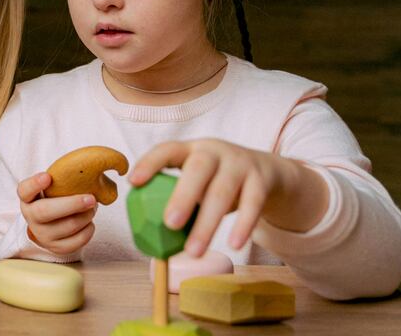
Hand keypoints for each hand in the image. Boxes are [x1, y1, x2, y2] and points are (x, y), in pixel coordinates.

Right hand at [18, 172, 96, 255]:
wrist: (50, 227)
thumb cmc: (54, 200)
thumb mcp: (52, 188)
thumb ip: (62, 178)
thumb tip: (92, 168)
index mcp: (28, 198)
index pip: (24, 190)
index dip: (35, 184)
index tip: (47, 177)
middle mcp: (31, 217)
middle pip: (46, 212)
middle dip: (72, 204)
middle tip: (91, 198)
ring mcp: (42, 235)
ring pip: (68, 226)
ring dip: (86, 216)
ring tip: (92, 207)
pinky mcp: (56, 248)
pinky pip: (77, 241)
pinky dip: (89, 229)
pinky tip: (89, 222)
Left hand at [129, 139, 327, 256]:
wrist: (267, 172)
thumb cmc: (217, 181)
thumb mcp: (198, 181)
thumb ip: (178, 198)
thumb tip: (148, 235)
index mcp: (192, 149)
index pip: (168, 150)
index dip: (150, 163)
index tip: (133, 182)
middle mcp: (215, 151)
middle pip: (198, 168)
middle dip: (183, 196)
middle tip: (169, 224)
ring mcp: (240, 163)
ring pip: (223, 191)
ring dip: (207, 223)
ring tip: (194, 251)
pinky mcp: (261, 180)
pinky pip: (253, 203)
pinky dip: (243, 225)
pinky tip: (233, 244)